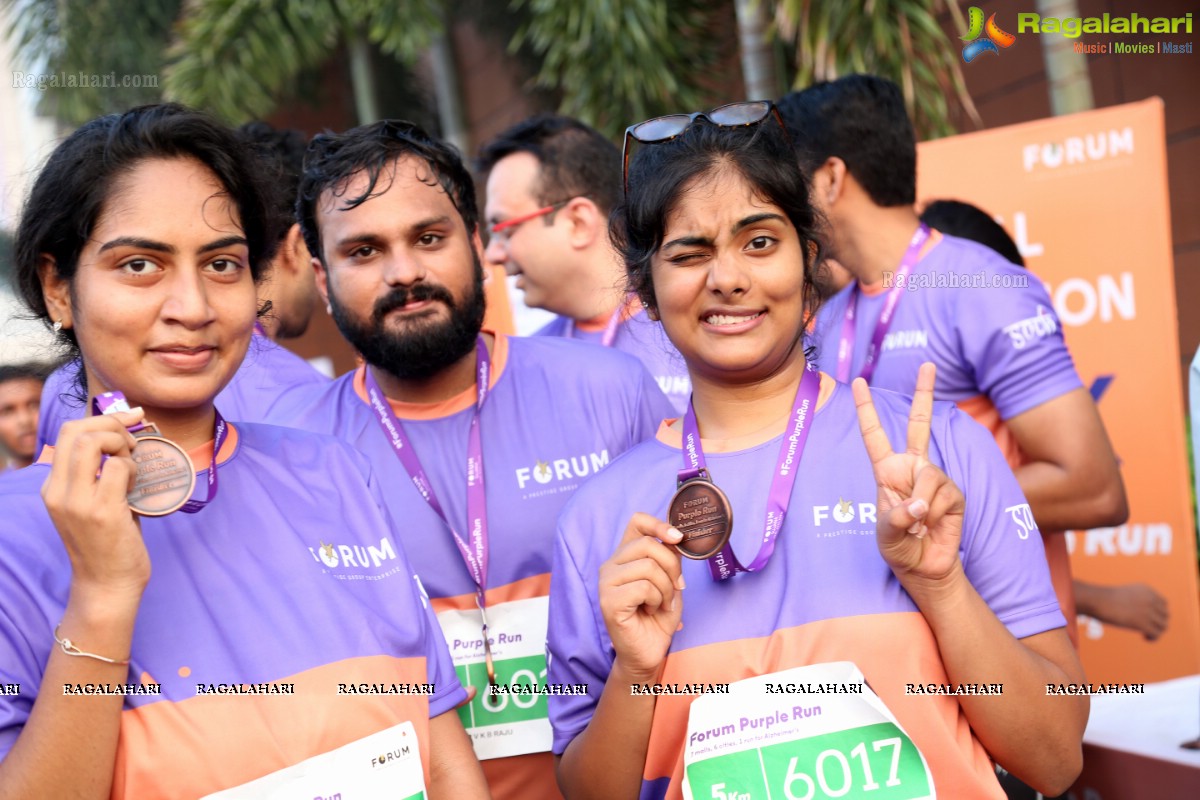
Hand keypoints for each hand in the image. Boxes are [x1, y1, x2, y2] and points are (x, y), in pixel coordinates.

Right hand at [41, 409, 149, 606]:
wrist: (107, 586)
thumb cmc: (108, 543)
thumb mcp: (93, 504)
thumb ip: (98, 474)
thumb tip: (123, 438)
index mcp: (53, 487)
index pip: (68, 433)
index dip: (102, 418)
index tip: (130, 417)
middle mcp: (58, 492)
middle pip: (77, 430)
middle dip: (113, 425)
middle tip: (133, 443)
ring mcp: (77, 502)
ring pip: (93, 443)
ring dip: (122, 445)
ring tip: (132, 465)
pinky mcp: (101, 512)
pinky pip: (117, 468)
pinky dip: (132, 468)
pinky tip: (135, 485)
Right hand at [598, 513, 683, 681]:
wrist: (648, 653)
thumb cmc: (658, 617)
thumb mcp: (670, 581)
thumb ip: (670, 558)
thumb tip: (677, 538)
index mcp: (624, 556)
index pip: (637, 522)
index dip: (659, 524)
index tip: (678, 538)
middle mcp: (611, 565)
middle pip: (648, 545)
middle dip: (672, 567)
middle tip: (677, 587)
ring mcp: (606, 583)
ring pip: (649, 566)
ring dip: (666, 588)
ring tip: (662, 603)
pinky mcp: (608, 601)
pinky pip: (644, 587)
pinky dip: (657, 600)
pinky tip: (652, 610)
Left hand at [852, 363, 964, 584]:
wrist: (923, 566)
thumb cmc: (899, 547)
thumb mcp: (885, 534)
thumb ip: (895, 518)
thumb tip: (919, 503)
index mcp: (887, 471)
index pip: (875, 435)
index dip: (866, 409)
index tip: (859, 381)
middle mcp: (912, 468)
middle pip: (920, 424)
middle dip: (924, 393)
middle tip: (928, 364)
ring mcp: (935, 478)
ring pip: (928, 478)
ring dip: (920, 507)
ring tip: (918, 524)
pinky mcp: (954, 493)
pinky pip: (941, 497)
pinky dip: (933, 515)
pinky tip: (932, 525)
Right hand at [1081, 582, 1168, 640]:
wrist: (1097, 601)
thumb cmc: (1104, 600)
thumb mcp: (1124, 595)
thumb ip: (1136, 601)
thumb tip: (1142, 617)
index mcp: (1147, 590)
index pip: (1163, 604)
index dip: (1157, 613)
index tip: (1147, 618)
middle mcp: (1151, 599)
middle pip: (1165, 615)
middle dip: (1157, 622)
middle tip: (1145, 626)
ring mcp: (1148, 611)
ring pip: (1163, 625)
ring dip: (1156, 630)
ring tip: (1144, 633)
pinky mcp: (1144, 623)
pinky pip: (1157, 634)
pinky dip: (1153, 638)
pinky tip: (1144, 637)